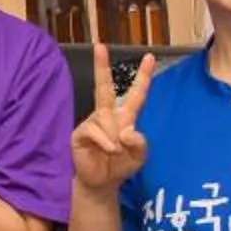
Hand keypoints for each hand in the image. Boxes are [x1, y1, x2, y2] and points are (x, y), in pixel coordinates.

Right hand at [70, 42, 157, 192]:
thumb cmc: (120, 167)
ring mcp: (92, 123)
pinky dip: (104, 142)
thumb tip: (127, 131)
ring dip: (114, 138)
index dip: (143, 76)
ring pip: (105, 119)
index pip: (135, 94)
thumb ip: (140, 144)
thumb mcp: (139, 158)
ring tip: (114, 152)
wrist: (101, 184)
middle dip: (101, 66)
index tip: (149, 57)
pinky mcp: (80, 133)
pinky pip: (94, 130)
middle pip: (104, 87)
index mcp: (124, 117)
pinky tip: (107, 151)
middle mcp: (106, 115)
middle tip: (99, 46)